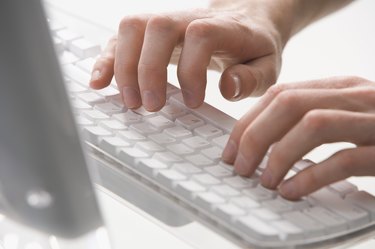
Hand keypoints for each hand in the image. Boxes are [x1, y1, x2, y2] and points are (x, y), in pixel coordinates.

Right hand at [89, 0, 294, 110]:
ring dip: (123, 65)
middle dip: (148, 71)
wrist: (245, 18)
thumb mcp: (267, 66)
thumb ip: (252, 79)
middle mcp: (190, 18)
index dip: (191, 70)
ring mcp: (167, 21)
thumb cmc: (254, 46)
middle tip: (151, 107)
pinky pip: (121, 37)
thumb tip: (227, 88)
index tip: (192, 102)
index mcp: (224, 27)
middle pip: (157, 28)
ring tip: (129, 101)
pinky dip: (107, 59)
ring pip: (133, 28)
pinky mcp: (152, 32)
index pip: (199, 36)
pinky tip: (100, 81)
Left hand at [222, 76, 374, 199]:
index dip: (248, 122)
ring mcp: (373, 119)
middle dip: (255, 137)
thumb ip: (314, 118)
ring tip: (266, 182)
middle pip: (289, 104)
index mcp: (340, 87)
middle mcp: (355, 96)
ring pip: (312, 125)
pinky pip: (343, 160)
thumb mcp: (349, 115)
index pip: (280, 94)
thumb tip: (264, 143)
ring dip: (279, 156)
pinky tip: (292, 191)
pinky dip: (310, 177)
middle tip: (241, 167)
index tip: (231, 150)